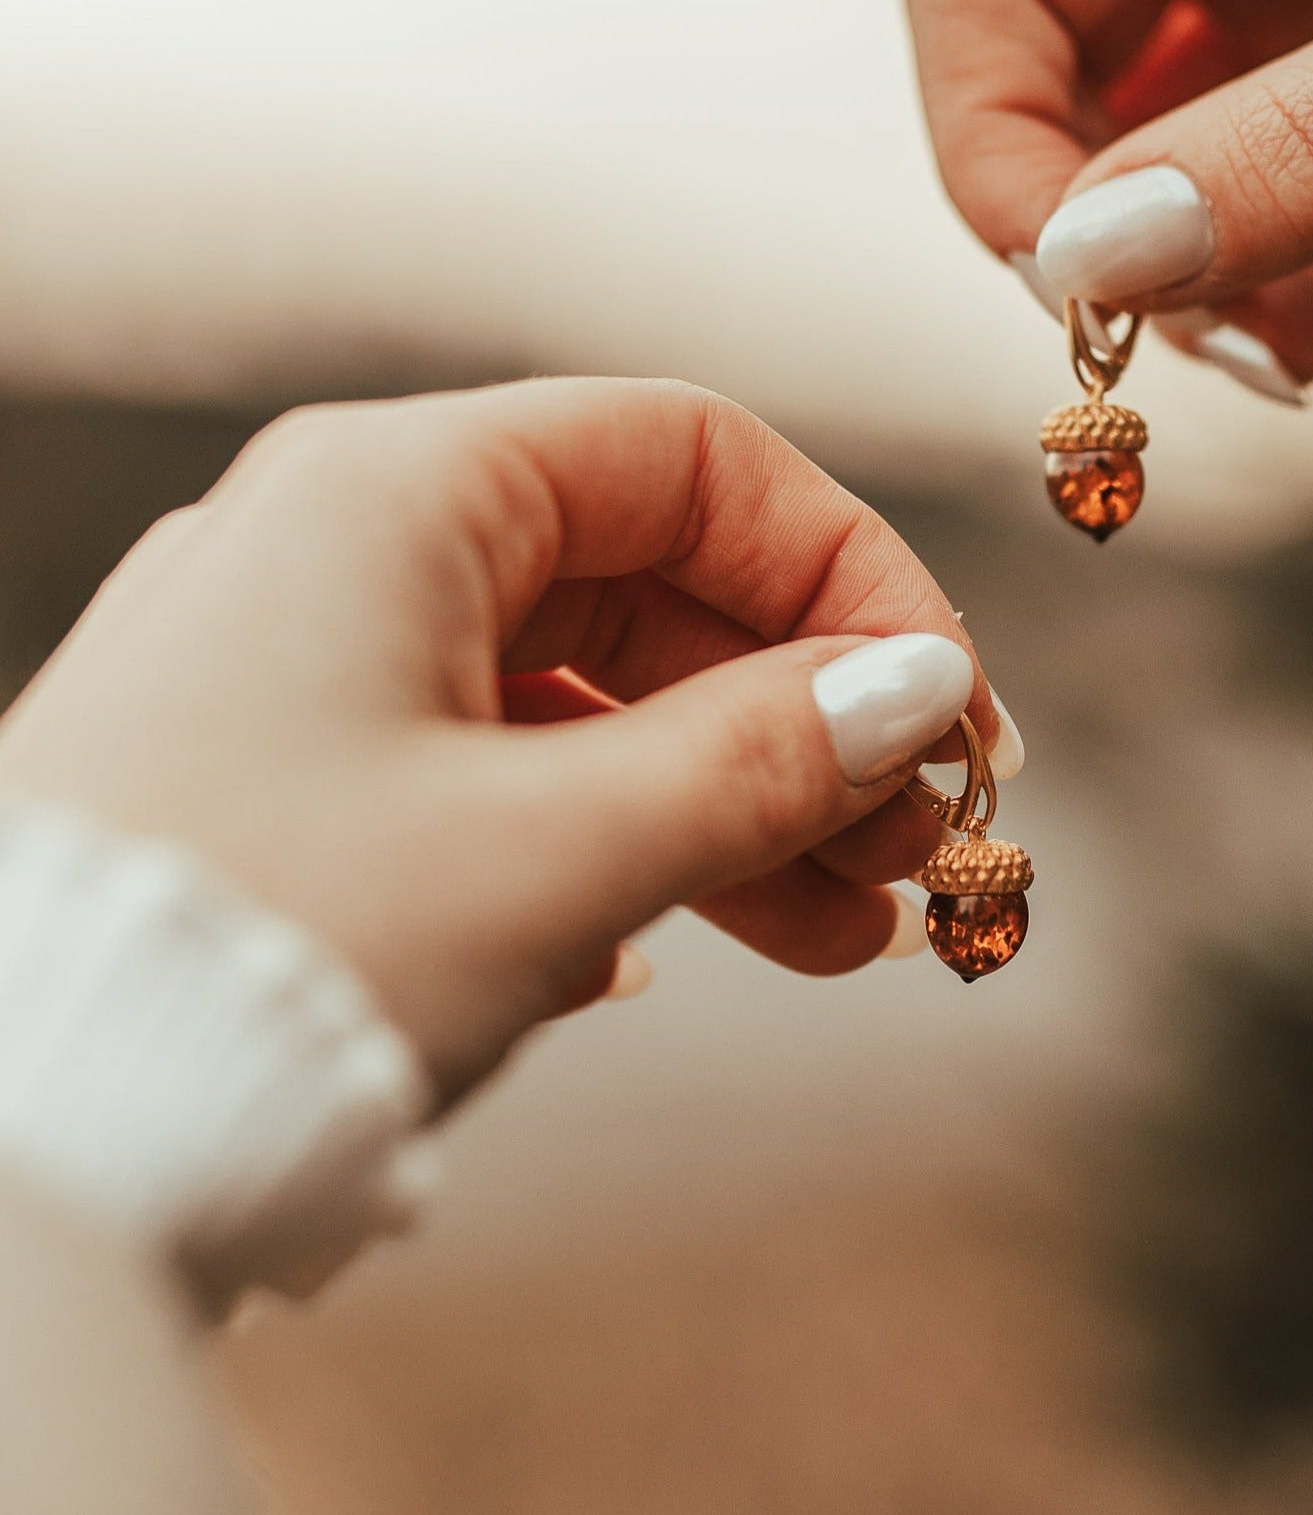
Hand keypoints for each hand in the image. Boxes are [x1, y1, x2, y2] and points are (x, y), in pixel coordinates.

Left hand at [0, 380, 1009, 1096]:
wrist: (18, 1128)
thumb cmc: (259, 950)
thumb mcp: (553, 855)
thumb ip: (757, 758)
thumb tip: (920, 693)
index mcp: (401, 493)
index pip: (691, 459)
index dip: (846, 567)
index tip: (945, 700)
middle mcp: (355, 549)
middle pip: (654, 585)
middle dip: (804, 711)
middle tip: (920, 837)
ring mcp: (321, 667)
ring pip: (590, 695)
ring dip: (733, 799)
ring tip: (853, 928)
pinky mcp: (302, 778)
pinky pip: (509, 775)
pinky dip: (618, 843)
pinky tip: (681, 943)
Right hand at [907, 0, 1312, 390]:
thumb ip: (1309, 144)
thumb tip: (1087, 262)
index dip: (986, 145)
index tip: (1076, 291)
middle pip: (1052, 84)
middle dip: (1114, 239)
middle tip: (1242, 347)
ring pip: (1151, 158)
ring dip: (1221, 274)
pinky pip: (1258, 187)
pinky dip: (1300, 266)